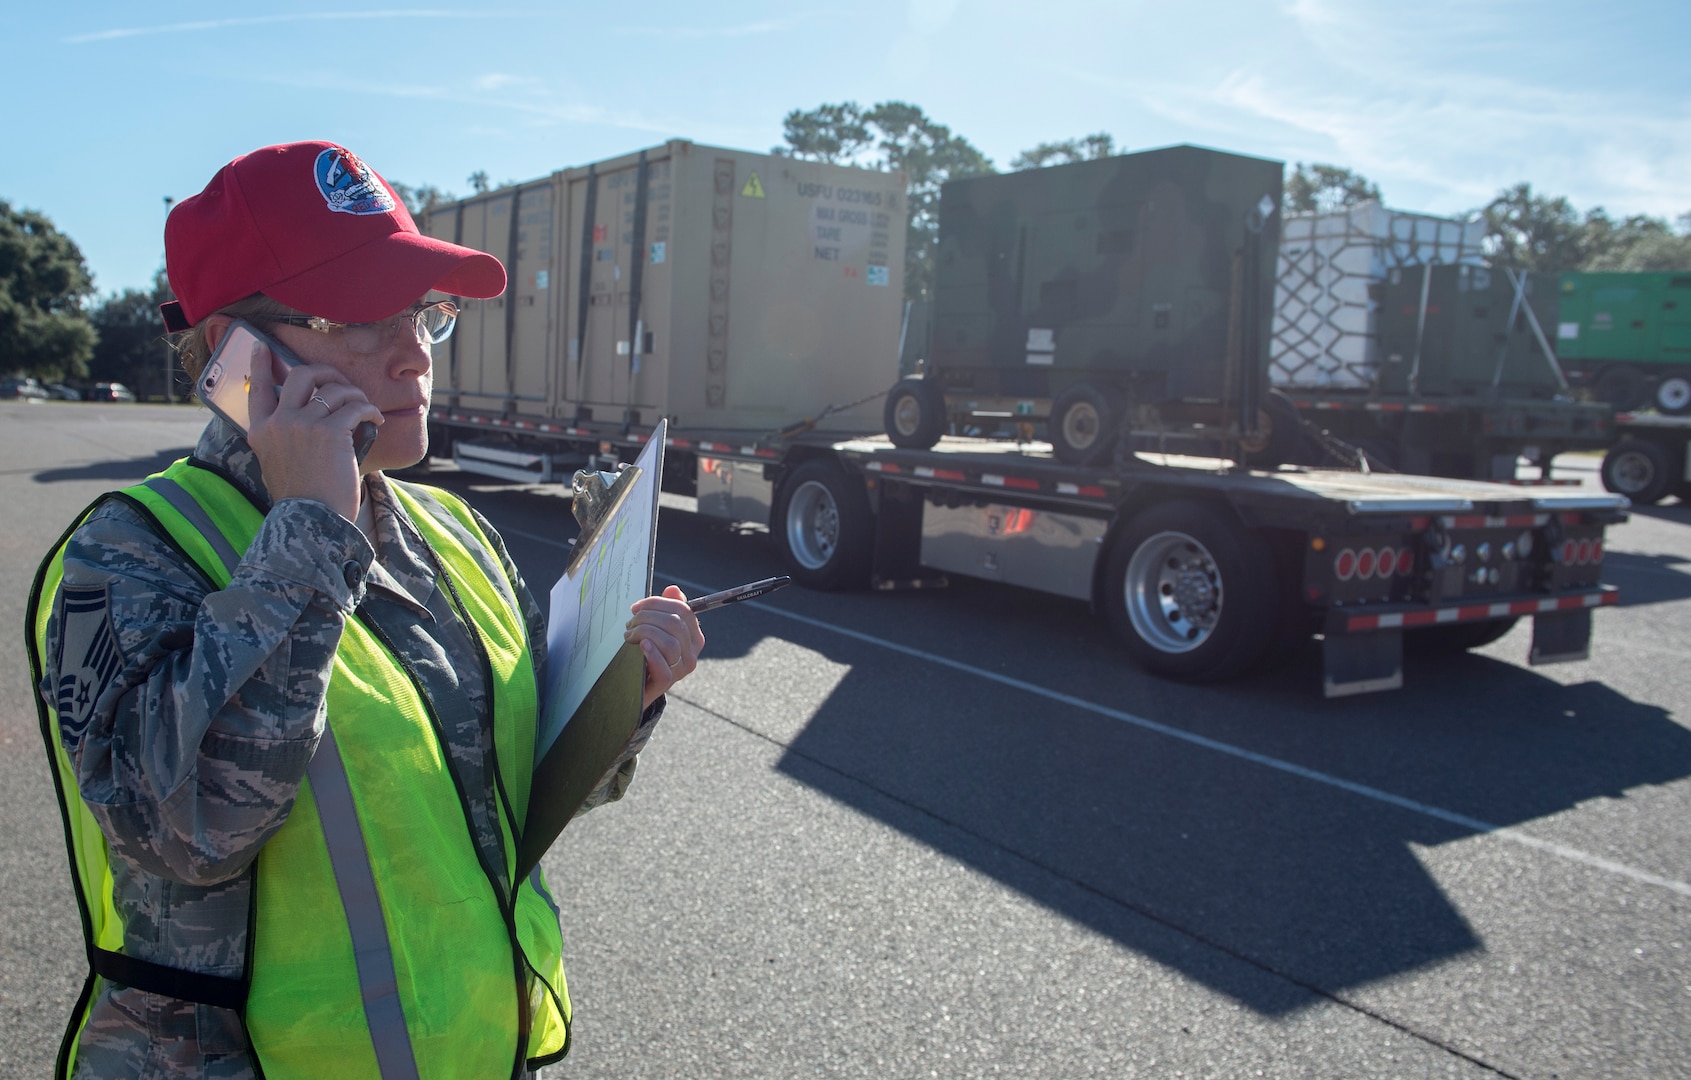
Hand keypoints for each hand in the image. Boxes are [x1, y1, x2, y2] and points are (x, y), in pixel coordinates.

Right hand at [246, 344, 383, 520]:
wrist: (312, 521)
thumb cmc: (302, 498)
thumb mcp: (277, 464)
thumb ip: (282, 439)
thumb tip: (302, 419)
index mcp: (260, 432)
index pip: (256, 389)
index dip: (259, 364)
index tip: (263, 348)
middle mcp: (279, 423)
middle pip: (300, 375)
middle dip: (325, 372)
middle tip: (339, 382)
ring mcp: (304, 424)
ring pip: (334, 388)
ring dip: (354, 394)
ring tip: (364, 408)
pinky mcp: (331, 431)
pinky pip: (355, 406)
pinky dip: (369, 409)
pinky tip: (375, 418)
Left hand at [626, 585, 704, 708]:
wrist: (632, 686)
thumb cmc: (644, 653)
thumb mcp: (655, 629)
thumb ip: (666, 609)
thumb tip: (673, 589)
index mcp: (693, 637)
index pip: (683, 610)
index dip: (658, 603)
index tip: (637, 607)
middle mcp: (691, 653)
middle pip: (675, 624)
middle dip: (647, 617)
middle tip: (630, 624)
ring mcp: (680, 670)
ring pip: (671, 644)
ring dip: (645, 633)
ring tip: (629, 636)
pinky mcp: (666, 684)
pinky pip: (665, 668)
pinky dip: (652, 655)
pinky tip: (641, 647)